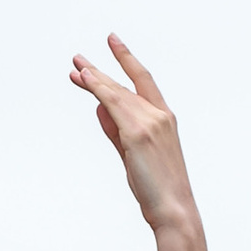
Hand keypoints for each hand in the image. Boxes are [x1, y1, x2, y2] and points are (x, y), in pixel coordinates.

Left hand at [70, 33, 196, 233]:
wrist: (173, 209)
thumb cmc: (157, 188)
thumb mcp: (133, 154)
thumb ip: (115, 129)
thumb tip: (99, 108)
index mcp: (164, 118)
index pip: (143, 81)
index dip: (127, 59)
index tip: (113, 42)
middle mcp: (160, 115)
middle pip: (125, 85)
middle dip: (100, 71)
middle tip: (78, 59)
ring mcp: (150, 122)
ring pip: (116, 93)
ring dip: (94, 78)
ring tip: (76, 66)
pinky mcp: (138, 133)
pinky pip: (114, 104)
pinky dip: (98, 89)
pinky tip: (86, 79)